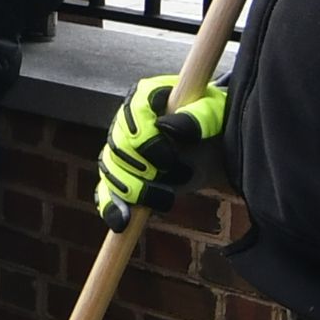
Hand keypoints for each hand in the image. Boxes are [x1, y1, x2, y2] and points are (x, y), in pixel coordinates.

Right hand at [94, 70, 227, 226]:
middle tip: (179, 176)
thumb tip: (168, 126)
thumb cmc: (212, 122)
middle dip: (146, 168)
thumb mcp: (213, 114)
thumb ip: (197, 117)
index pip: (131, 115)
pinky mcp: (121, 176)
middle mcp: (125, 122)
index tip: (169, 158)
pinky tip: (122, 221)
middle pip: (119, 147)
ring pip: (111, 172)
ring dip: (137, 190)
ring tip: (166, 200)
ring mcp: (120, 151)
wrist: (212, 145)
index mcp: (145, 97)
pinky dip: (112, 207)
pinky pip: (106, 192)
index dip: (146, 140)